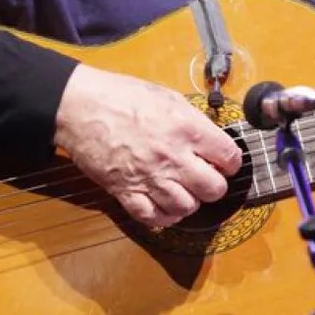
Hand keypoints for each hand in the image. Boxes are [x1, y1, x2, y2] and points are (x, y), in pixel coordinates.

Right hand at [53, 64, 242, 227]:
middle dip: (215, 185)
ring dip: (190, 201)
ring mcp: (150, 178)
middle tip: (207, 177)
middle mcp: (173, 157)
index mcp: (187, 129)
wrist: (82, 108)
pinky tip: (165, 205)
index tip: (226, 161)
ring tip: (185, 191)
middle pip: (213, 189)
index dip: (231, 161)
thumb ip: (192, 120)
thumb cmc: (122, 96)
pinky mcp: (127, 193)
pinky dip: (164, 216)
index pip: (229, 157)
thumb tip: (209, 137)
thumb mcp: (168, 97)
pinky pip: (154, 218)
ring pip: (187, 207)